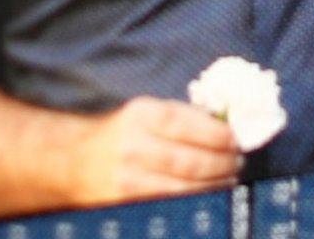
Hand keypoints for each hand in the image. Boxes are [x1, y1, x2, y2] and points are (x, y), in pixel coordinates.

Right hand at [71, 97, 242, 206]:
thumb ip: (182, 116)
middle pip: (192, 159)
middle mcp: (135, 144)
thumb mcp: (145, 112)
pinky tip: (210, 191)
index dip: (218, 134)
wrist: (75, 160)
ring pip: (186, 185)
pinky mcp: (130, 198)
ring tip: (230, 177)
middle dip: (223, 162)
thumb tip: (225, 124)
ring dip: (216, 182)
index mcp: (142, 114)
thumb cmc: (121, 133)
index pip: (188, 123)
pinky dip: (197, 196)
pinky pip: (173, 200)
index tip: (236, 139)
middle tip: (238, 161)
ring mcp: (131, 175)